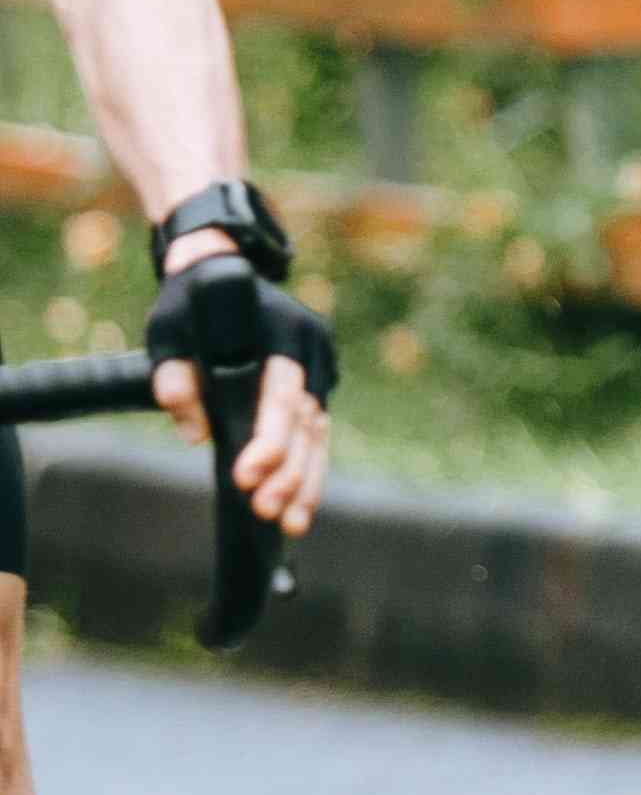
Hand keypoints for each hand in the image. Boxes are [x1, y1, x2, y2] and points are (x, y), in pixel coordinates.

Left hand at [147, 246, 338, 537]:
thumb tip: (193, 432)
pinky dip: (308, 468)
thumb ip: (175, 377)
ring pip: (318, 433)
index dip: (268, 439)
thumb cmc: (190, 303)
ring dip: (306, 480)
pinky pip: (315, 432)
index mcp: (282, 331)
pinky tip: (299, 504)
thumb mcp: (168, 331)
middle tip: (267, 512)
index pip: (281, 394)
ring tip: (293, 524)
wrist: (218, 270)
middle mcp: (310, 349)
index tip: (248, 476)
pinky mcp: (314, 384)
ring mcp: (318, 367)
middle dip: (289, 472)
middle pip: (307, 422)